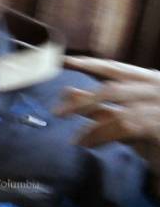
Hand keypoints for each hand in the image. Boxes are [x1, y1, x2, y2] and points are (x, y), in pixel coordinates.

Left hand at [60, 57, 159, 178]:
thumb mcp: (127, 119)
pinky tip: (88, 144)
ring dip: (91, 127)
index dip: (88, 64)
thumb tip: (68, 92)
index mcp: (150, 80)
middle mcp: (157, 88)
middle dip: (83, 101)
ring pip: (116, 111)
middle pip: (112, 89)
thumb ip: (103, 107)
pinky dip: (101, 136)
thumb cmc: (154, 137)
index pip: (115, 69)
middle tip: (57, 113)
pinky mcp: (159, 124)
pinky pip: (124, 127)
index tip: (63, 61)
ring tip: (75, 140)